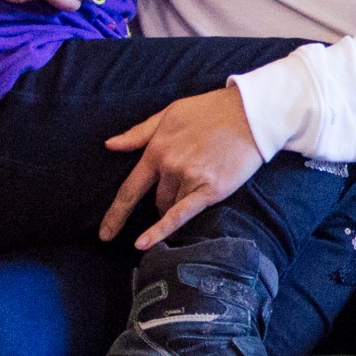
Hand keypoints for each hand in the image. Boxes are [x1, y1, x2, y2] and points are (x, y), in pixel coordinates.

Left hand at [101, 84, 264, 249]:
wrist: (251, 114)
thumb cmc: (211, 111)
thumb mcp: (170, 114)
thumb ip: (139, 133)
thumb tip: (110, 145)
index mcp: (158, 149)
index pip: (130, 188)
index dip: (116, 213)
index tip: (104, 233)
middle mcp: (170, 166)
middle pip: (157, 200)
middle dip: (164, 200)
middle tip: (185, 186)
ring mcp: (190, 178)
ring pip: (172, 207)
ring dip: (179, 204)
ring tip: (202, 182)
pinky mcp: (211, 189)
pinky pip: (181, 215)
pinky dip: (161, 231)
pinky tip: (143, 245)